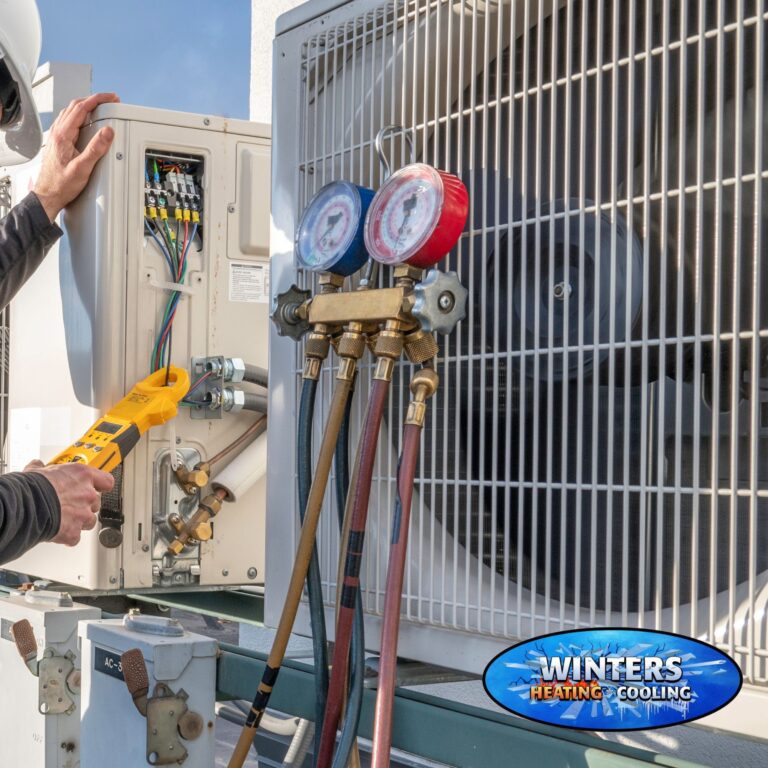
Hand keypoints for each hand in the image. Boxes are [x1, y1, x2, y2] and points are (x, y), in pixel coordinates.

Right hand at [24, 460, 114, 545]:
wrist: (24, 506)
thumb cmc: (31, 487)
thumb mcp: (37, 471)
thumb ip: (42, 468)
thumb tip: (37, 466)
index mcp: (83, 475)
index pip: (106, 481)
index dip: (101, 485)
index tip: (97, 487)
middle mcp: (88, 494)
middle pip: (95, 503)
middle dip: (84, 505)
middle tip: (68, 505)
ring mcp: (83, 514)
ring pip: (89, 521)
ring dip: (78, 521)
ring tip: (62, 518)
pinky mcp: (74, 531)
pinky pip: (75, 536)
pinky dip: (67, 536)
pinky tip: (56, 531)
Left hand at [33, 92, 119, 221]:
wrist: (48, 195)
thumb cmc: (62, 185)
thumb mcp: (83, 168)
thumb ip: (96, 148)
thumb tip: (107, 132)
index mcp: (63, 135)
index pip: (80, 109)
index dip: (96, 100)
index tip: (109, 98)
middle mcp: (57, 133)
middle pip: (74, 106)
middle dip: (93, 100)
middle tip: (108, 100)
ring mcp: (56, 137)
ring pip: (70, 112)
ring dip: (85, 106)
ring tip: (99, 107)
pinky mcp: (57, 143)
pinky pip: (68, 122)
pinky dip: (79, 115)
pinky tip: (85, 121)